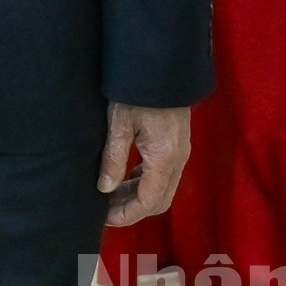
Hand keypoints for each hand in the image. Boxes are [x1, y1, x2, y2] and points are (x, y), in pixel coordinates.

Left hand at [97, 103, 189, 226]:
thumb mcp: (119, 123)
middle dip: (133, 210)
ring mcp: (180, 152)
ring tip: (110, 196)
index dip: (127, 215)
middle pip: (159, 200)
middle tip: (105, 210)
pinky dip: (144, 183)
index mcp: (165, 158)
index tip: (105, 219)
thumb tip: (105, 188)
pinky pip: (163, 174)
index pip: (149, 202)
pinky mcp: (177, 144)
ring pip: (162, 189)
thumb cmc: (137, 92)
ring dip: (138, 196)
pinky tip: (124, 178)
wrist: (160, 66)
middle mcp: (178, 160)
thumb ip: (113, 158)